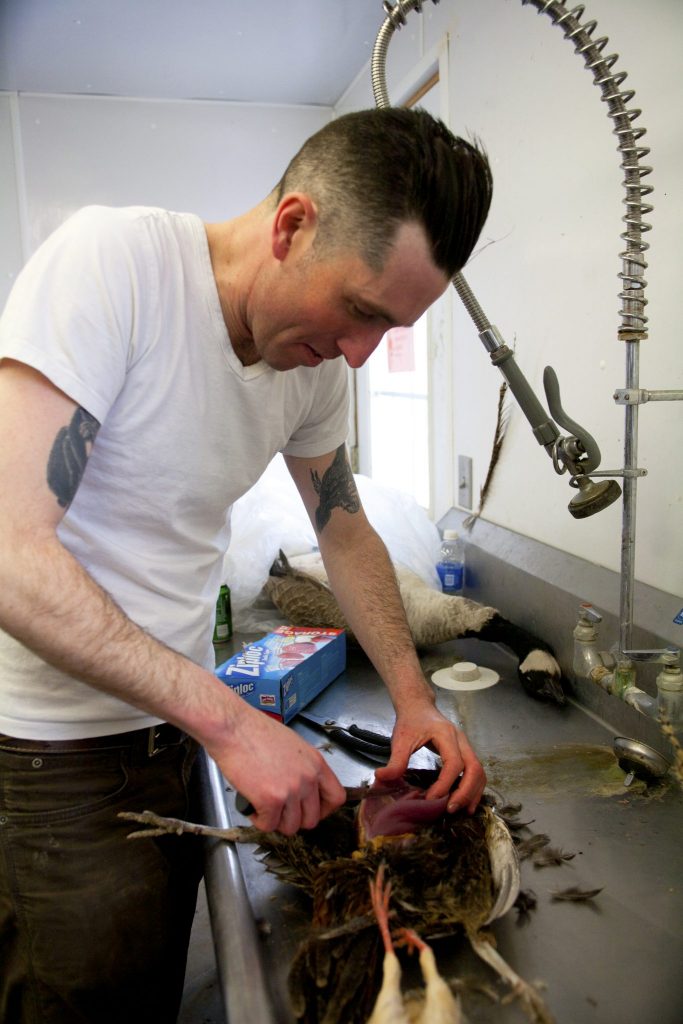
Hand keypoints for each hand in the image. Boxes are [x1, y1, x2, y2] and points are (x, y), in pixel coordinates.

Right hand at [204, 706, 346, 835]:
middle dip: (294, 819)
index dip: (323, 810)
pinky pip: (268, 825)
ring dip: (275, 821)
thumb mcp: (292, 746)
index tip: (310, 810)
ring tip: (263, 806)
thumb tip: (301, 788)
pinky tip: (252, 805)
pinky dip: (258, 820)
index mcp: (316, 763)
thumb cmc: (254, 731)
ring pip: (290, 827)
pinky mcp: (271, 800)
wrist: (233, 727)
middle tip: (280, 811)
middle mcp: (308, 778)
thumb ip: (302, 768)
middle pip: (312, 819)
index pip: (336, 797)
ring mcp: (291, 790)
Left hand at [373, 702, 485, 814]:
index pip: (453, 763)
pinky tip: (466, 802)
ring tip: (464, 811)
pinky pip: (476, 771)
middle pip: (474, 768)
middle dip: (465, 792)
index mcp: (446, 734)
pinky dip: (474, 788)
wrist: (418, 707)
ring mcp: (466, 745)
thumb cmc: (411, 722)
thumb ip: (395, 760)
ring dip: (473, 792)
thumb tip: (382, 777)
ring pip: (479, 771)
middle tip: (451, 810)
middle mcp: (461, 739)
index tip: (431, 799)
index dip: (445, 784)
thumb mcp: (400, 739)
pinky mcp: (465, 752)